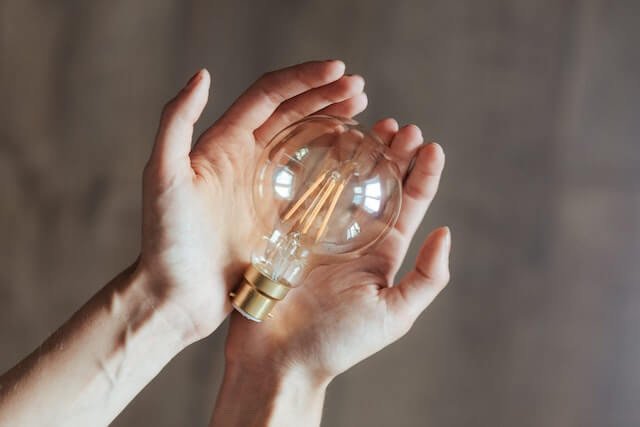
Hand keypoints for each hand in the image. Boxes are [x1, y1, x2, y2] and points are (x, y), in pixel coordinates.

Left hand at [136, 61, 367, 340]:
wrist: (176, 295)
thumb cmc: (166, 239)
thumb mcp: (163, 177)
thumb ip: (176, 123)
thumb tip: (202, 75)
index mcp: (223, 142)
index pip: (269, 96)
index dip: (304, 79)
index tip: (339, 71)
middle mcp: (244, 157)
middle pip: (291, 112)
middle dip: (325, 94)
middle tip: (360, 88)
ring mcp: (261, 185)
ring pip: (303, 141)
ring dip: (331, 120)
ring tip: (362, 111)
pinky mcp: (274, 214)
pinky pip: (308, 181)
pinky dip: (330, 161)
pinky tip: (350, 156)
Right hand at [223, 119, 449, 381]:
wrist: (279, 358)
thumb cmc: (338, 342)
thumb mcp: (394, 314)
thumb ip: (425, 278)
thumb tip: (447, 233)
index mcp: (382, 254)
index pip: (409, 205)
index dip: (422, 175)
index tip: (432, 145)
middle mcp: (354, 238)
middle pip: (378, 185)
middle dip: (393, 155)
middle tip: (400, 127)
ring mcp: (320, 231)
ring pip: (344, 181)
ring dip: (358, 153)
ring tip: (370, 126)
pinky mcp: (289, 230)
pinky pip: (304, 191)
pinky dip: (316, 166)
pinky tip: (325, 143)